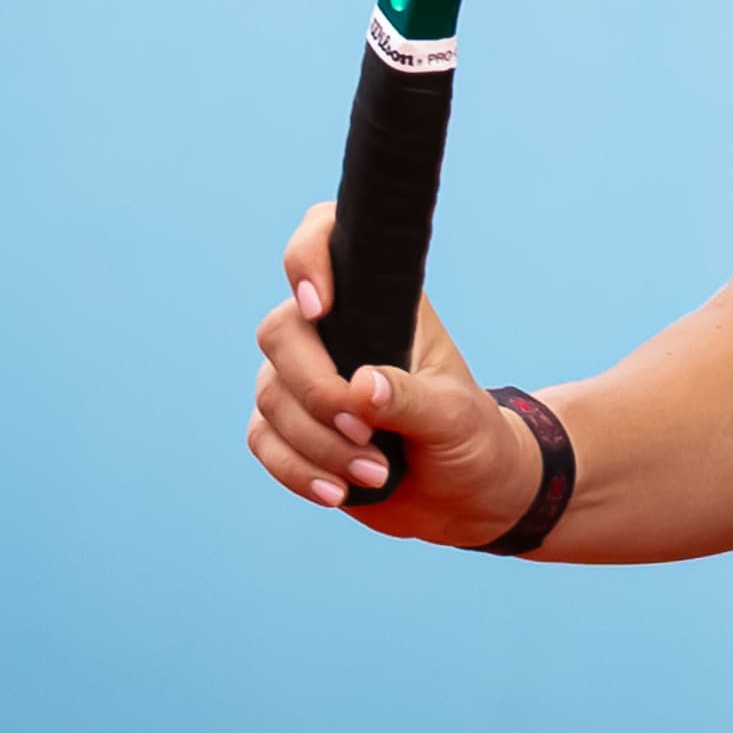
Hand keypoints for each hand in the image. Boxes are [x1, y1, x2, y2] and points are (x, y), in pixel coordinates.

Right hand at [245, 200, 538, 545]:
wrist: (463, 493)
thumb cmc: (469, 437)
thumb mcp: (456, 417)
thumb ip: (413, 399)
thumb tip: (361, 387)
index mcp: (381, 302)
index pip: (326, 238)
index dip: (307, 256)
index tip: (320, 305)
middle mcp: (333, 329)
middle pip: (281, 333)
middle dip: (316, 390)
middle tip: (366, 434)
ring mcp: (303, 377)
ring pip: (270, 395)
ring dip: (317, 444)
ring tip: (375, 473)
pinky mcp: (287, 428)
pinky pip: (263, 440)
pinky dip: (296, 470)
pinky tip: (336, 493)